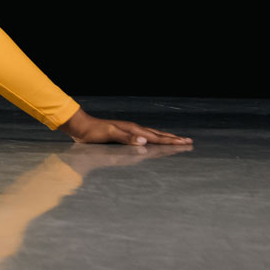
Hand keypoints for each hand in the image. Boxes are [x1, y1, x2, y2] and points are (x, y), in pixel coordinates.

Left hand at [63, 110, 191, 146]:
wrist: (80, 127)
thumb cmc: (94, 132)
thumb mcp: (110, 134)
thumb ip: (127, 137)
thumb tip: (145, 140)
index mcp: (133, 130)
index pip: (157, 137)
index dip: (171, 141)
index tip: (186, 142)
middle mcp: (134, 129)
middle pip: (158, 134)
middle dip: (173, 138)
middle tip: (189, 141)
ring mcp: (129, 131)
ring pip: (153, 135)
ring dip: (166, 138)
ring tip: (176, 140)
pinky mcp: (124, 134)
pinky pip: (145, 137)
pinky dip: (154, 139)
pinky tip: (154, 141)